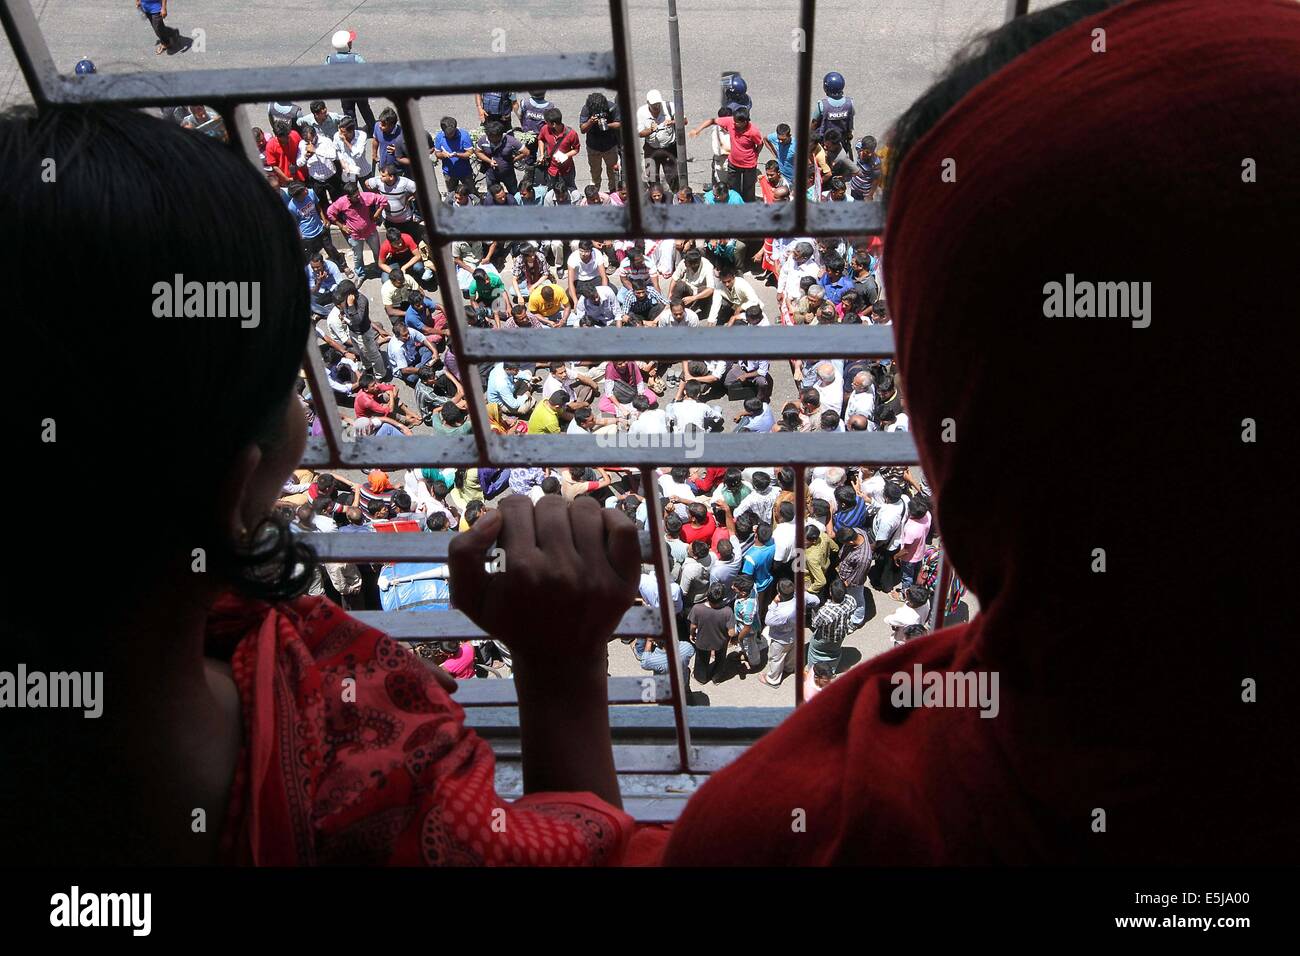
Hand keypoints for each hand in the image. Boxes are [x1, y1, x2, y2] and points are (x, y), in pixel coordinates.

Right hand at [449, 496, 639, 659]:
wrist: (558, 660)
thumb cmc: (512, 621)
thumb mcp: (469, 597)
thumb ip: (462, 552)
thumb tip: (493, 516)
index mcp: (519, 571)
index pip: (515, 506)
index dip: (512, 516)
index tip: (515, 534)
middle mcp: (559, 571)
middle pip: (550, 504)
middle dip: (541, 516)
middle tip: (541, 539)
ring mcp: (596, 576)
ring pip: (584, 509)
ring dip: (573, 516)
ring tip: (567, 537)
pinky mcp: (623, 581)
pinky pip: (623, 527)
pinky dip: (610, 519)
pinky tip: (596, 533)